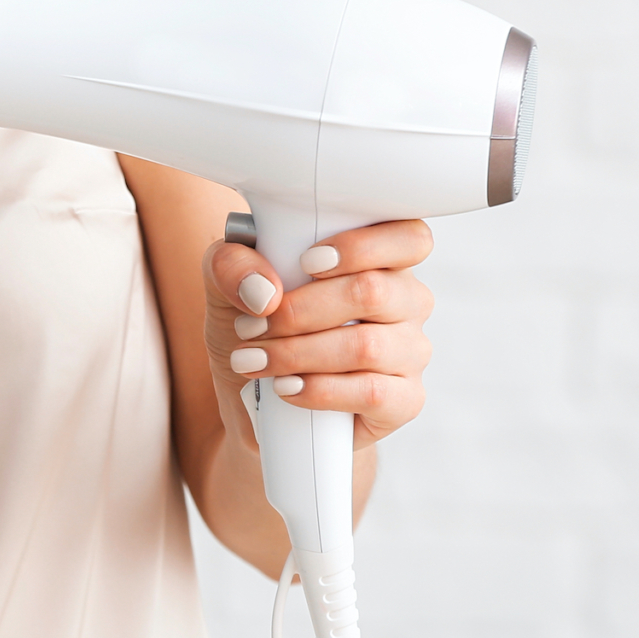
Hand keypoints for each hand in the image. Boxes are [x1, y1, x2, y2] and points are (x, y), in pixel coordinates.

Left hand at [201, 220, 434, 452]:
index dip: (362, 246)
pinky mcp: (405, 400)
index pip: (408, 236)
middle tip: (251, 327)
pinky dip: (322, 390)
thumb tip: (263, 291)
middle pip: (373, 291)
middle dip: (300, 310)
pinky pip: (374, 393)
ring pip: (367, 346)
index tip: (306, 262)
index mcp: (381, 257)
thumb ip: (233, 265)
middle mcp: (406, 301)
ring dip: (299, 354)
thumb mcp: (228, 281)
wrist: (253, 392)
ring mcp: (411, 351)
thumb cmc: (256, 321)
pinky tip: (287, 387)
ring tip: (254, 360)